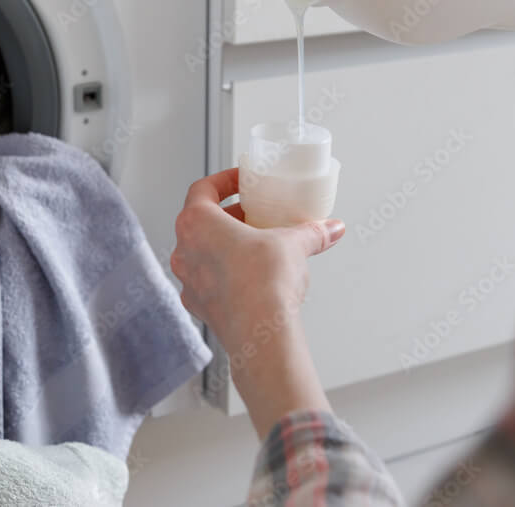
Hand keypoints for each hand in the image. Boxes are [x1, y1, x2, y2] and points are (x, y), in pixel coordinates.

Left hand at [171, 168, 344, 437]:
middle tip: (252, 213)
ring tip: (254, 246)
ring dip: (224, 246)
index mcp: (197, 223)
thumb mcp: (293, 244)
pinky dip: (226, 275)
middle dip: (227, 215)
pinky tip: (251, 278)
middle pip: (199, 222)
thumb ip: (311, 232)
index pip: (202, 189)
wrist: (261, 333)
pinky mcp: (200, 307)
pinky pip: (208, 282)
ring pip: (201, 253)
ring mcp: (189, 281)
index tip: (240, 182)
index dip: (222, 181)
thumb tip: (330, 229)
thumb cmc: (264, 282)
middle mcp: (185, 251)